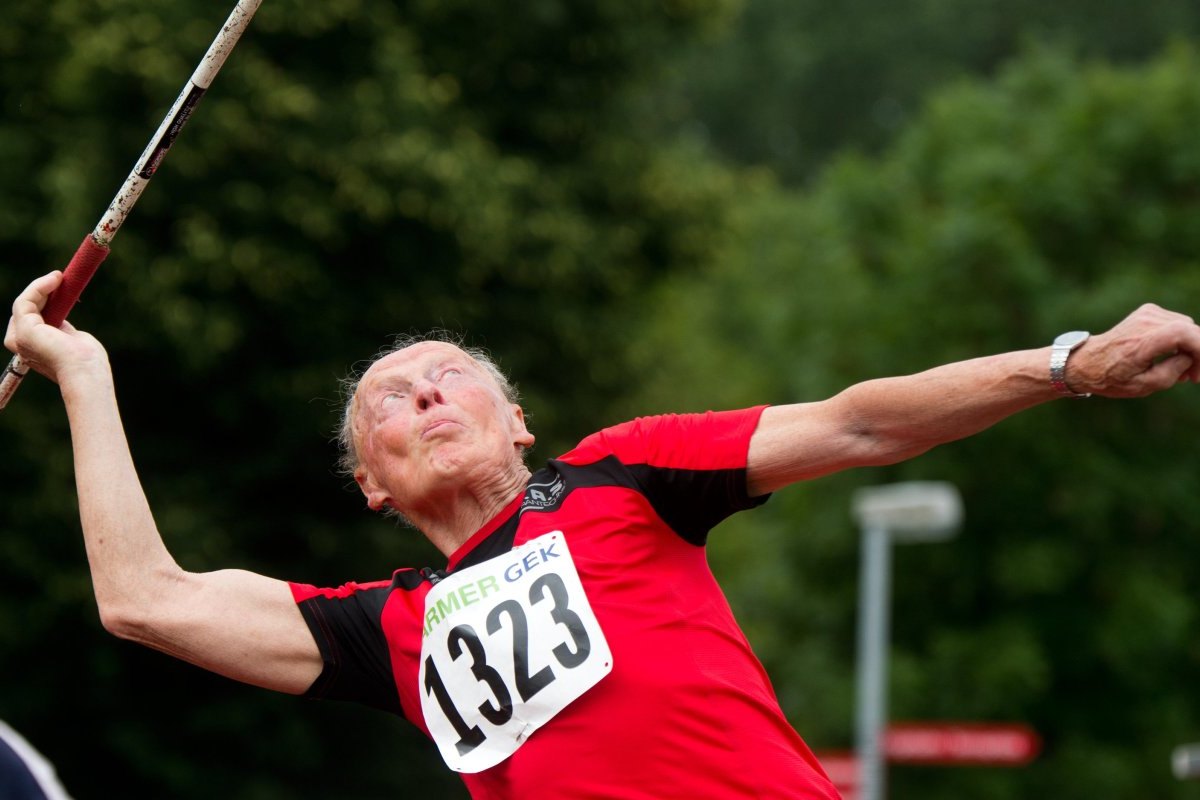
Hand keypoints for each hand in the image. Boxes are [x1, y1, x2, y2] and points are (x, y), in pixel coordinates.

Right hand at [5, 271, 108, 386]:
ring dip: (40, 286)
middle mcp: (22, 345)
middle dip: (41, 292)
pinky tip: (55, 279)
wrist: (86, 371)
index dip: (43, 301)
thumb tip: (61, 321)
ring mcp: (20, 338)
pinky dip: (39, 287)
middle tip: (60, 278)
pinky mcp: (24, 329)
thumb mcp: (71, 340)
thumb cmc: (87, 360)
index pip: (32, 318)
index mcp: (34, 348)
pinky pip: (25, 301)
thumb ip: (61, 330)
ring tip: (59, 276)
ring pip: (23, 303)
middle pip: (25, 310)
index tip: (60, 287)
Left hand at [1072, 303, 1199, 397]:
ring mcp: (1147, 312)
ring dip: (1190, 348)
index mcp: (1142, 342)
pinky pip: (1177, 324)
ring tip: (1182, 371)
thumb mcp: (1145, 385)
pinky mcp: (1148, 311)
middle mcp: (1145, 322)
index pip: (1184, 333)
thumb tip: (1191, 356)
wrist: (1087, 361)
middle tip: (1193, 377)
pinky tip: (1173, 357)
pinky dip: (1180, 340)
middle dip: (1198, 354)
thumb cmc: (1112, 377)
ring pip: (1187, 327)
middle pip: (1191, 331)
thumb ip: (1174, 371)